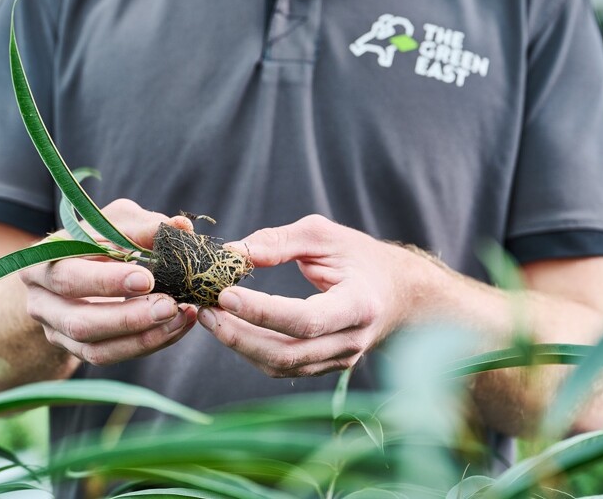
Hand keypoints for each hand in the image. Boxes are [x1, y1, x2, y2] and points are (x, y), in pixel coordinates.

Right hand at [20, 199, 197, 366]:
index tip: (147, 279)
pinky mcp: (77, 350)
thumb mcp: (115, 222)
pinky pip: (112, 356)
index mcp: (41, 262)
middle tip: (169, 306)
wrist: (80, 268)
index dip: (106, 281)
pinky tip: (176, 327)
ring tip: (179, 317)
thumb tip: (181, 226)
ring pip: (95, 350)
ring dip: (143, 338)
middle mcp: (41, 302)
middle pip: (79, 322)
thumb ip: (143, 226)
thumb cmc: (98, 238)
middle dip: (128, 318)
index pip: (68, 276)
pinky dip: (147, 344)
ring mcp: (57, 331)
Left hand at [198, 215, 434, 377]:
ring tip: (209, 317)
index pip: (305, 319)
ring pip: (281, 367)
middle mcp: (351, 341)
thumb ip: (279, 242)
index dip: (262, 312)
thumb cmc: (360, 257)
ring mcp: (340, 360)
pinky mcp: (326, 367)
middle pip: (288, 353)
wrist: (397, 292)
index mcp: (359, 305)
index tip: (225, 294)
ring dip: (239, 345)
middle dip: (239, 335)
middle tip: (205, 309)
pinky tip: (230, 328)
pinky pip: (283, 367)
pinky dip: (251, 350)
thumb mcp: (325, 235)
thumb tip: (233, 254)